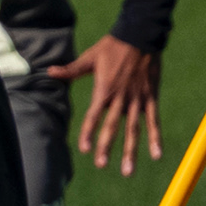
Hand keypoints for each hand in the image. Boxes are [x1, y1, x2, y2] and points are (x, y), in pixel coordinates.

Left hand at [60, 35, 163, 172]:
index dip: (88, 132)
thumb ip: (71, 70)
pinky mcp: (151, 97)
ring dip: (130, 150)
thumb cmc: (113, 46)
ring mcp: (137, 99)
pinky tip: (156, 155)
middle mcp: (121, 98)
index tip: (83, 148)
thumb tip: (48, 72)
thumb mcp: (89, 57)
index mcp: (104, 90)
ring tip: (127, 171)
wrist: (141, 34)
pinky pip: (153, 120)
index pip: (93, 115)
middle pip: (113, 126)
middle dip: (106, 147)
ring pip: (134, 129)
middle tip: (101, 165)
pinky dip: (155, 137)